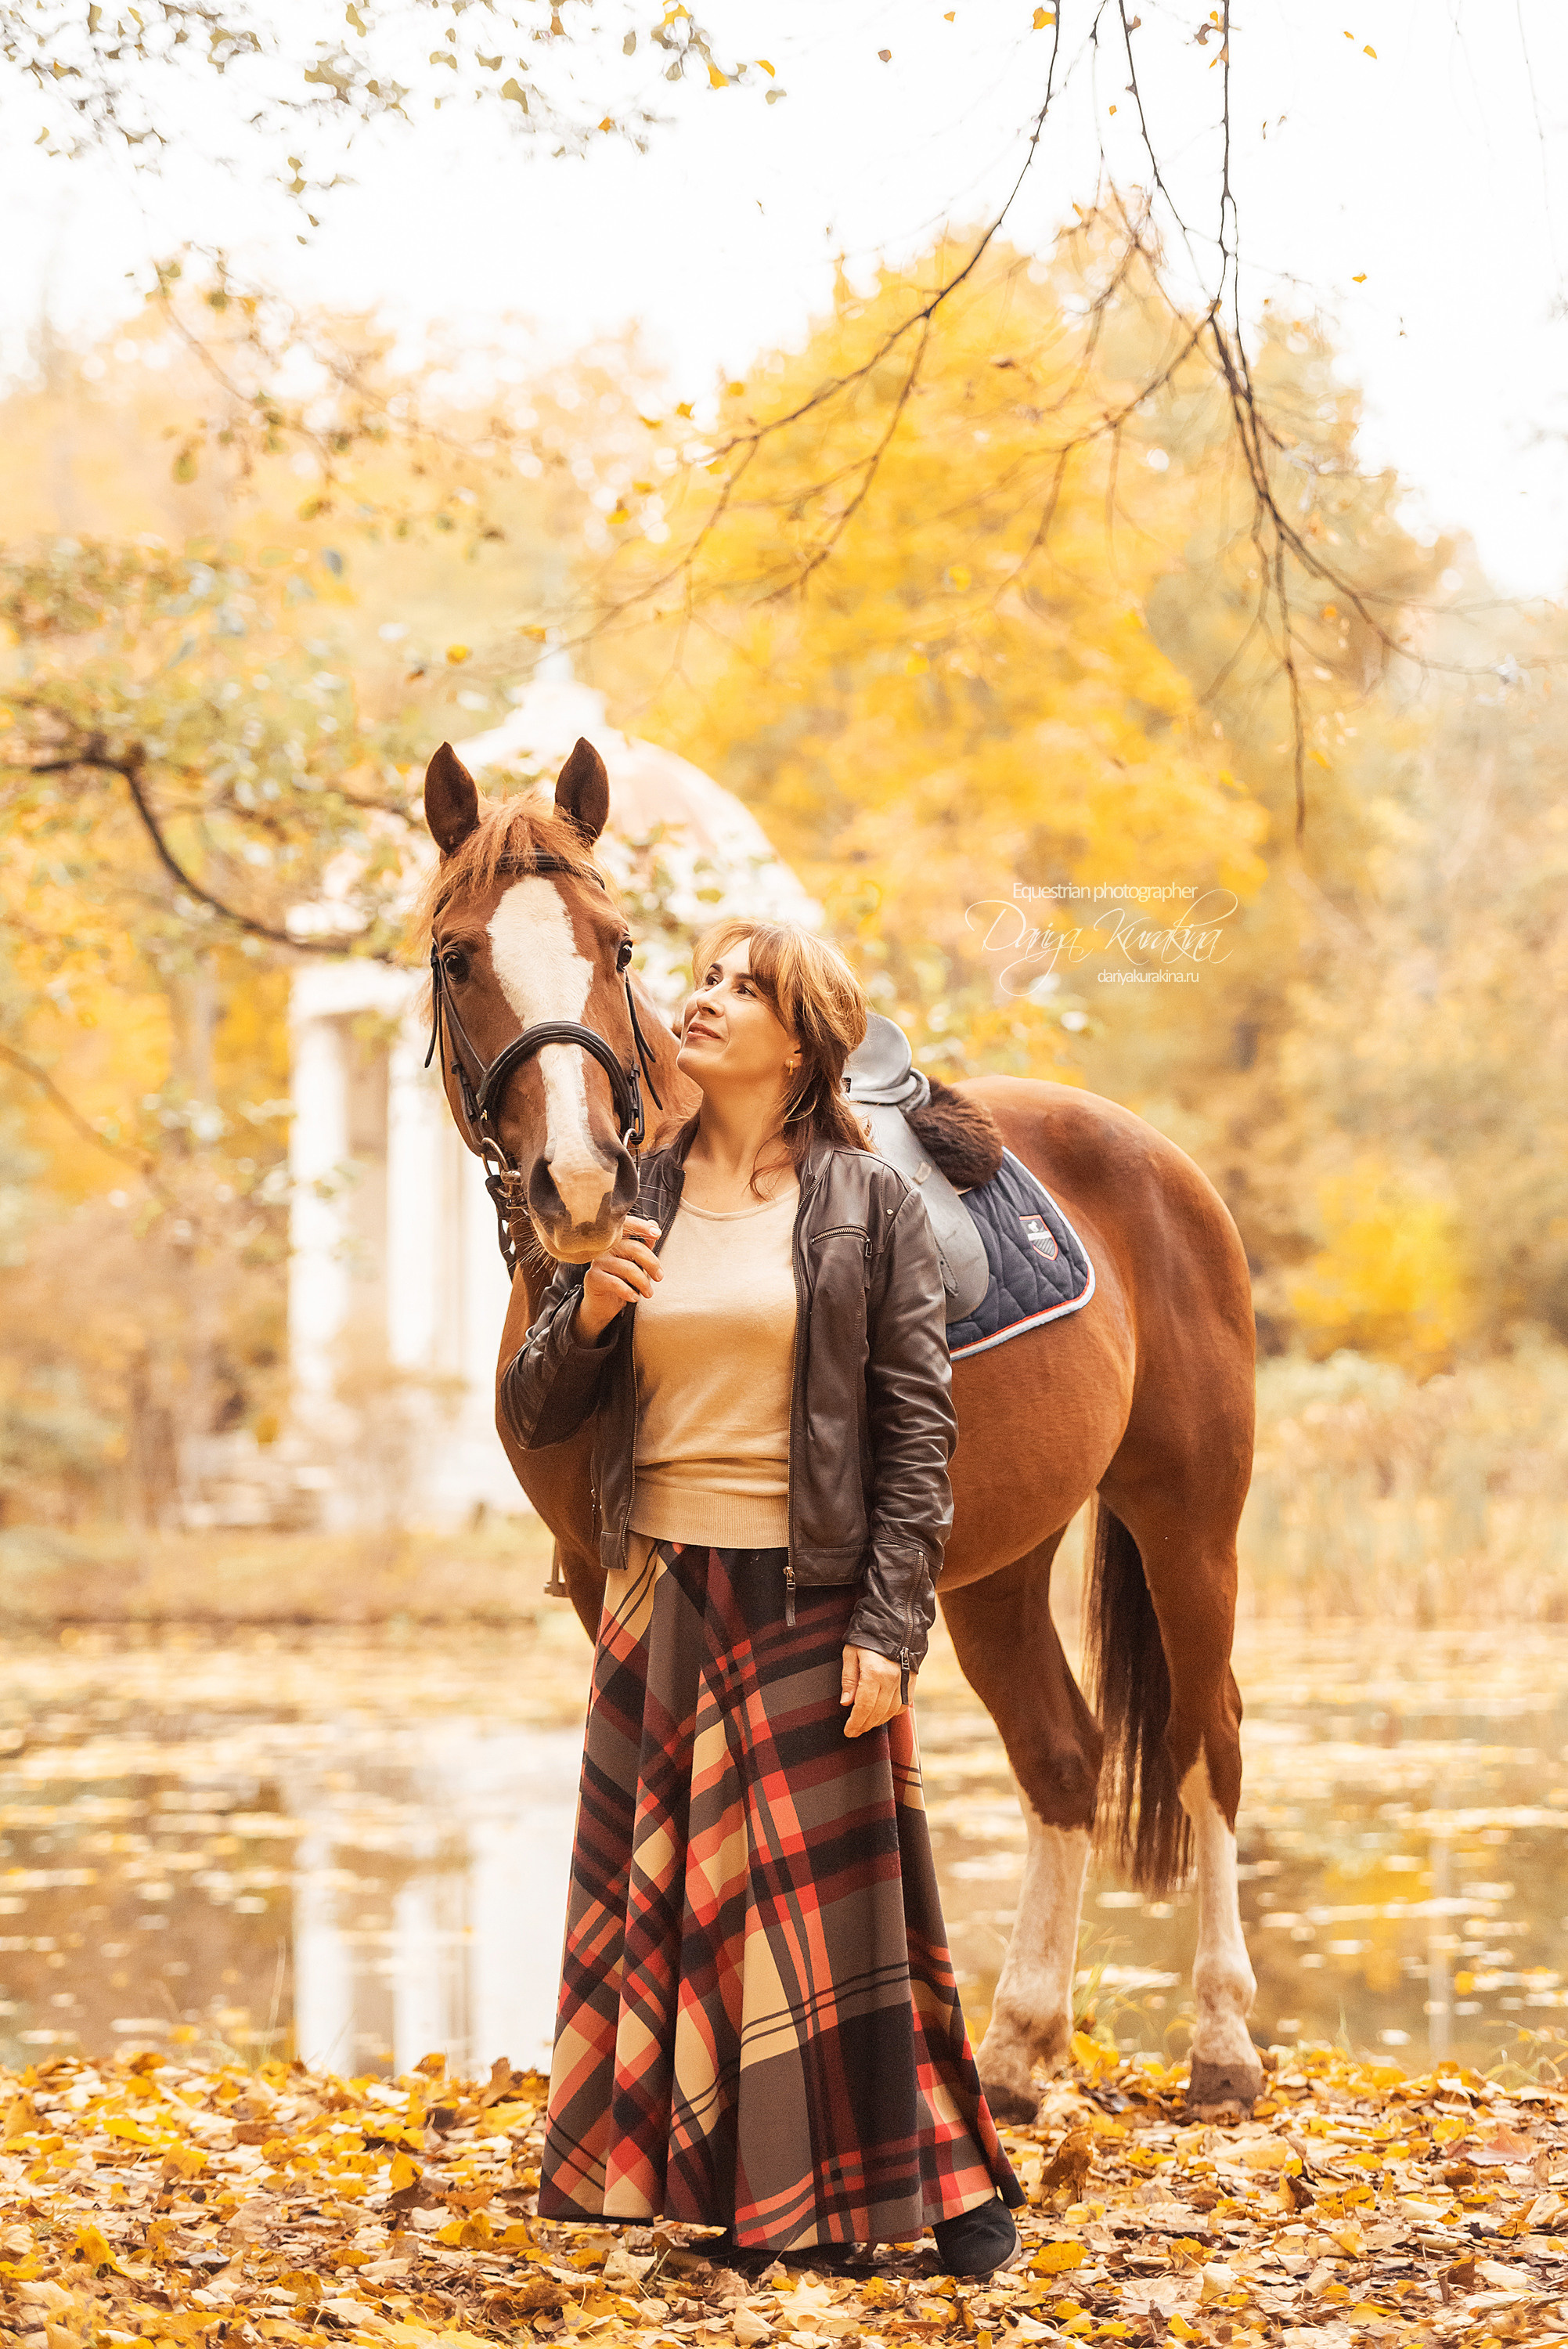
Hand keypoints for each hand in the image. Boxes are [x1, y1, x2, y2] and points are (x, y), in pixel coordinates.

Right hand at [575, 1215, 662, 1340]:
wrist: (602, 1305)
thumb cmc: (620, 1282)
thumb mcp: (635, 1263)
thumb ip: (643, 1246)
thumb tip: (654, 1224)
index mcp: (616, 1241)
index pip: (628, 1227)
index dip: (642, 1227)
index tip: (658, 1234)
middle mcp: (605, 1248)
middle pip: (634, 1248)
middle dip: (652, 1263)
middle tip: (659, 1277)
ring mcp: (597, 1262)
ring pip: (628, 1268)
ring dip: (643, 1283)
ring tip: (648, 1293)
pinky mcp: (593, 1277)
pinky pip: (615, 1283)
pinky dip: (629, 1292)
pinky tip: (634, 1297)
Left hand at [840, 1644, 908, 1737]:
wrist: (896, 1621)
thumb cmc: (868, 1636)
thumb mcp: (851, 1652)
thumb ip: (849, 1679)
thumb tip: (846, 1703)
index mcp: (874, 1672)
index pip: (864, 1706)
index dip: (855, 1722)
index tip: (848, 1732)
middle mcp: (891, 1679)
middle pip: (877, 1713)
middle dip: (864, 1725)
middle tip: (854, 1731)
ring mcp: (903, 1681)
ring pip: (891, 1712)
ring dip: (877, 1722)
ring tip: (865, 1724)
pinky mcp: (911, 1681)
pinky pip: (903, 1705)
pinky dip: (892, 1713)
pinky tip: (882, 1714)